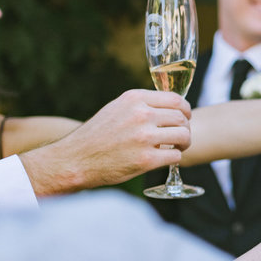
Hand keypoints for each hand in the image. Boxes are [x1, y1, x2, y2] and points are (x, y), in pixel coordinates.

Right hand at [21, 89, 190, 194]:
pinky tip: (165, 159)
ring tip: (176, 148)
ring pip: (183, 136)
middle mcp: (141, 115)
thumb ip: (141, 105)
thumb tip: (170, 108)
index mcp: (134, 99)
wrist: (75, 160)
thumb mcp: (116, 109)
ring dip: (184, 143)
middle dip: (185, 128)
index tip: (185, 118)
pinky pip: (176, 156)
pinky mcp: (146, 159)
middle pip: (181, 119)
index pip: (176, 99)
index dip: (185, 110)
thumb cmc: (97, 136)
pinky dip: (174, 158)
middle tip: (180, 137)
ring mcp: (144, 137)